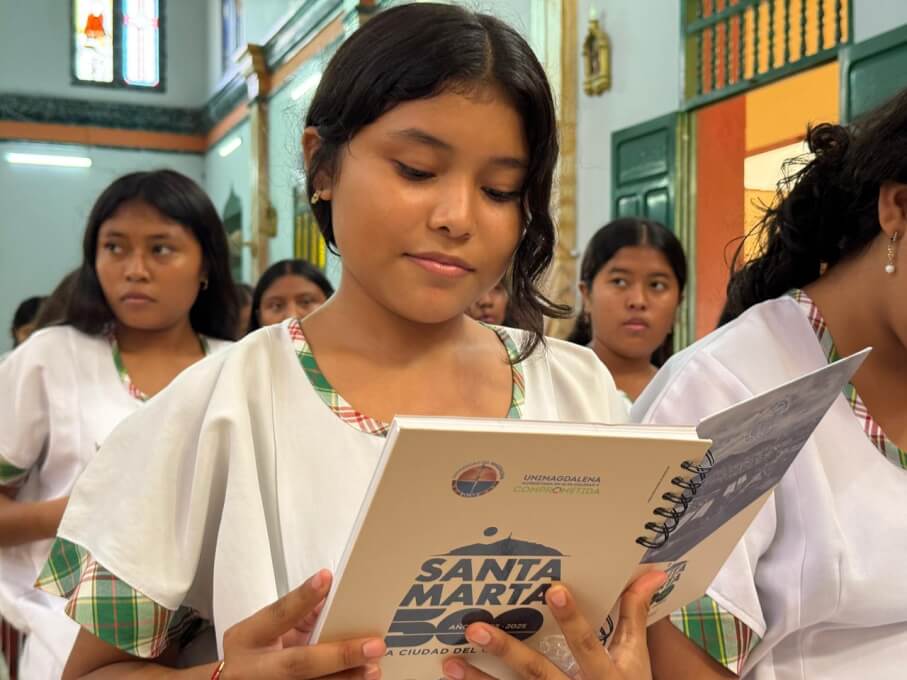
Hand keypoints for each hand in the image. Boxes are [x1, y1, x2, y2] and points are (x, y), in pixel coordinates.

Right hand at [220, 569, 386, 678]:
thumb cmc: (253, 651)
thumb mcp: (263, 629)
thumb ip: (296, 614)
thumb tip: (332, 596)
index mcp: (247, 638)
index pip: (277, 615)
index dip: (302, 598)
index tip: (326, 579)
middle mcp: (254, 669)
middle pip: (298, 664)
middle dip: (339, 655)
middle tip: (373, 645)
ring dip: (347, 678)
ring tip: (373, 667)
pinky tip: (360, 679)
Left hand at [441, 571, 667, 679]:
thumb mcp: (634, 657)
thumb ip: (634, 614)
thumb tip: (652, 571)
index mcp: (604, 675)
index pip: (586, 643)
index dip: (572, 618)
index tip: (553, 589)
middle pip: (537, 671)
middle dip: (506, 650)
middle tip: (475, 626)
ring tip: (450, 662)